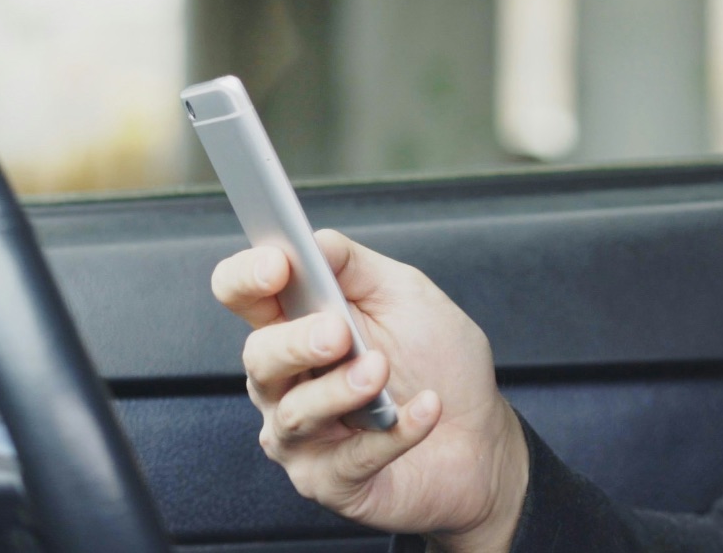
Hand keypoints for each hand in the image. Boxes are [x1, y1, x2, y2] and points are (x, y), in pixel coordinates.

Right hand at [211, 230, 528, 551]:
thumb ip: (355, 267)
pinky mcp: (330, 482)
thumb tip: (312, 240)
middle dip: (295, 341)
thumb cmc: (437, 363)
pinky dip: (394, 432)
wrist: (480, 436)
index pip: (242, 296)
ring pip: (294, 414)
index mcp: (295, 326)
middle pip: (257, 357)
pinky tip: (426, 408)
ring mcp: (302, 437)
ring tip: (382, 371)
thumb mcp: (405, 296)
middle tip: (338, 332)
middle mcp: (285, 383)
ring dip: (342, 389)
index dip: (247, 278)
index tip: (278, 264)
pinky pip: (350, 459)